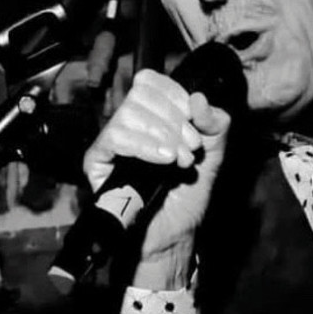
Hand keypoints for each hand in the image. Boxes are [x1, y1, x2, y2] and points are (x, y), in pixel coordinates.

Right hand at [83, 68, 230, 286]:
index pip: (152, 80)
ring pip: (128, 113)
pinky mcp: (97, 162)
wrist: (175, 233)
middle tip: (190, 147)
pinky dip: (144, 144)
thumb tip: (197, 98)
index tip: (193, 118)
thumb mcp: (214, 153)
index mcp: (154, 114)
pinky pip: (114, 137)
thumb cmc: (189, 193)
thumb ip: (215, 123)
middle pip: (141, 93)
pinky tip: (164, 159)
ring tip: (179, 160)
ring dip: (162, 134)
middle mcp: (130, 122)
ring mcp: (112, 141)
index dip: (174, 94)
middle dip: (174, 119)